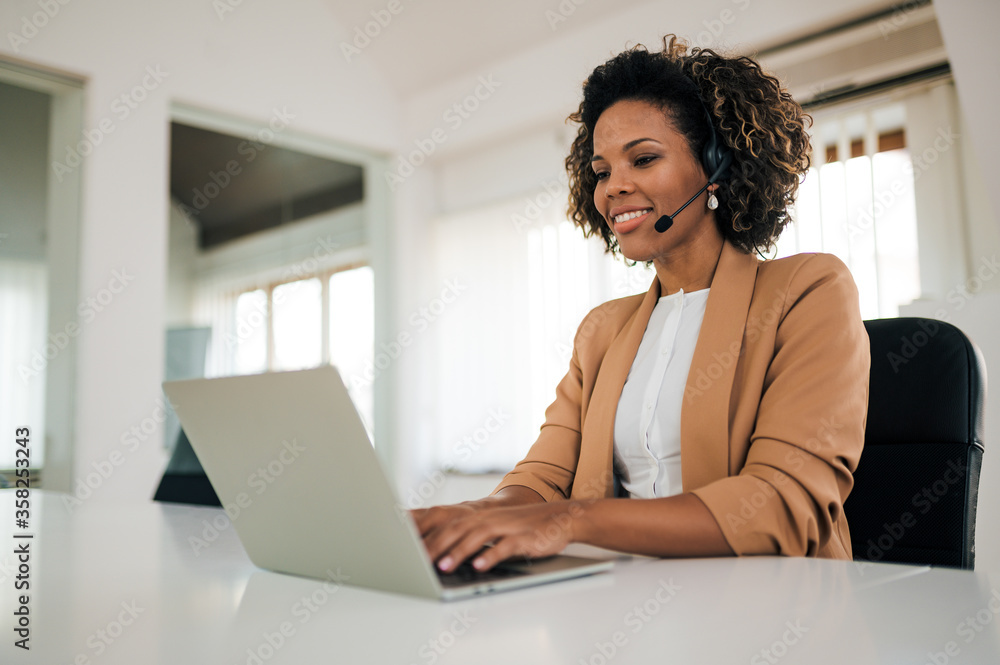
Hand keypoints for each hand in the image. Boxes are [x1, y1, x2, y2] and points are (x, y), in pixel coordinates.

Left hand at [414, 500, 583, 572]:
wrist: (561, 518)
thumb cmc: (523, 528)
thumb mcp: (495, 529)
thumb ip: (470, 539)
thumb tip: (441, 555)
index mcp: (479, 516)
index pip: (446, 523)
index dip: (426, 533)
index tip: (406, 545)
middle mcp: (489, 518)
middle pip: (456, 529)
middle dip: (435, 545)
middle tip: (417, 561)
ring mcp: (506, 526)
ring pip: (477, 536)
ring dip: (458, 551)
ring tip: (443, 566)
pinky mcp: (523, 538)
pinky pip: (504, 547)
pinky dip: (491, 556)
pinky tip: (479, 566)